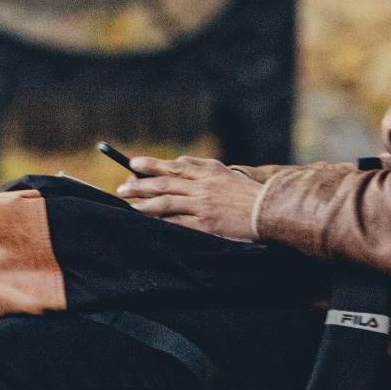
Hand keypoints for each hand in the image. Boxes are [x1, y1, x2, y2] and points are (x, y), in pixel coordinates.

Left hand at [118, 154, 260, 240]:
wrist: (268, 210)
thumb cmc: (244, 193)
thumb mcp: (224, 172)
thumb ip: (199, 167)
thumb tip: (175, 164)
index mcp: (207, 171)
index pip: (172, 166)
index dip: (150, 165)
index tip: (132, 164)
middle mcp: (202, 186)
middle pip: (164, 184)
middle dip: (140, 185)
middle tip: (122, 188)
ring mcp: (203, 206)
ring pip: (166, 202)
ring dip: (144, 204)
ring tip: (130, 205)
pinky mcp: (206, 224)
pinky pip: (178, 223)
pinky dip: (162, 222)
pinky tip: (150, 222)